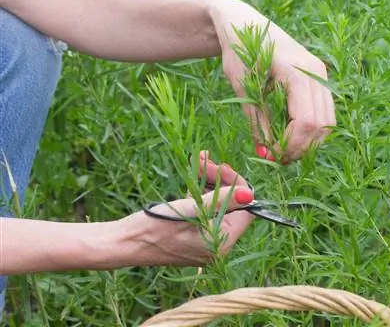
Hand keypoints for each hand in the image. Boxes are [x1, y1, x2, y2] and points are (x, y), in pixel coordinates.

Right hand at [126, 151, 254, 266]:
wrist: (122, 243)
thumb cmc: (153, 226)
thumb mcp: (188, 209)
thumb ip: (219, 201)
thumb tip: (249, 194)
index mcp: (221, 243)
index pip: (245, 210)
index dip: (236, 185)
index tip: (220, 167)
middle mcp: (217, 245)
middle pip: (231, 205)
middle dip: (220, 179)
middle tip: (203, 160)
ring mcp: (205, 241)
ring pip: (217, 205)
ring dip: (209, 181)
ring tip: (197, 160)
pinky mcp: (194, 236)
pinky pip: (205, 211)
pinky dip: (200, 192)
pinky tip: (194, 173)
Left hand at [209, 0, 335, 162]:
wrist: (244, 23)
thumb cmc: (239, 51)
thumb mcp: (244, 87)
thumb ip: (257, 121)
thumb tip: (265, 153)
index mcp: (296, 71)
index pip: (306, 121)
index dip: (292, 145)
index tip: (273, 156)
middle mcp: (315, 72)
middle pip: (322, 124)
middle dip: (302, 147)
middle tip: (279, 159)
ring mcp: (320, 73)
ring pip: (328, 120)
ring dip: (309, 141)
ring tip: (285, 150)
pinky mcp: (318, 77)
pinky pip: (324, 111)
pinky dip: (312, 129)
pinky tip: (292, 135)